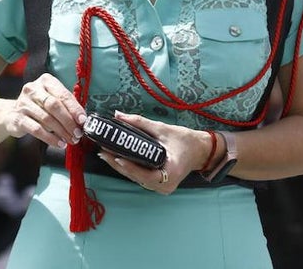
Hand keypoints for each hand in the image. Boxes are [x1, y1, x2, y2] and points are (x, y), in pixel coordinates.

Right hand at [5, 74, 85, 149]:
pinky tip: (58, 143)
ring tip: (70, 139)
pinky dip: (50, 138)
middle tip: (77, 133)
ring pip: (46, 119)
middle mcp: (32, 89)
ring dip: (61, 132)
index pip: (63, 94)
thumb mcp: (52, 100)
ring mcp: (23, 103)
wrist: (12, 113)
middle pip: (54, 106)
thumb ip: (66, 106)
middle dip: (68, 122)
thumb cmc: (39, 106)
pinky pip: (36, 129)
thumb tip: (82, 120)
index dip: (74, 109)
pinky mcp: (17, 118)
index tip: (83, 121)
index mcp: (45, 81)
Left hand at [94, 111, 211, 194]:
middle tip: (103, 151)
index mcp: (171, 173)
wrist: (200, 151)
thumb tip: (118, 115)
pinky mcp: (157, 184)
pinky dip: (128, 168)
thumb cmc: (186, 141)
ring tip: (105, 154)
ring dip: (120, 167)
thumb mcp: (163, 129)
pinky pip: (140, 177)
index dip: (131, 167)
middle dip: (118, 165)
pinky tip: (115, 159)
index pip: (147, 174)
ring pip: (136, 178)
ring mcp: (161, 187)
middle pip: (137, 177)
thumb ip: (140, 123)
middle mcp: (165, 185)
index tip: (117, 158)